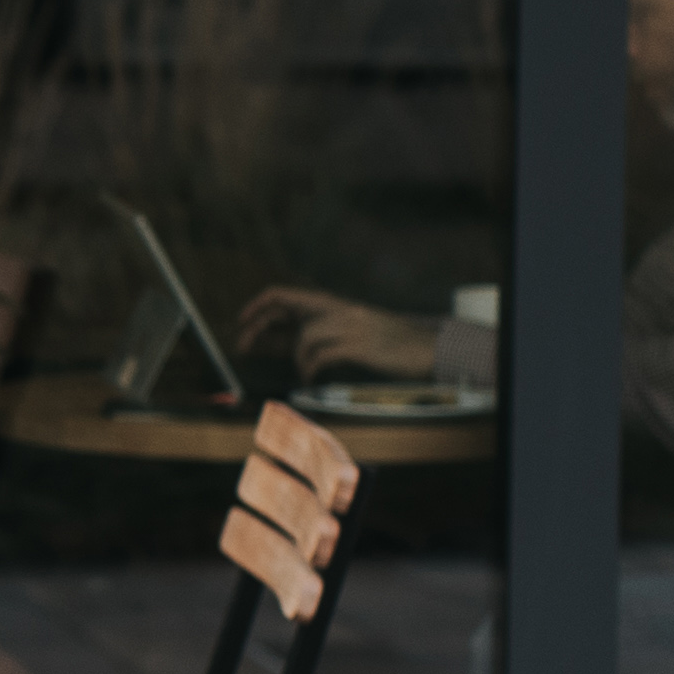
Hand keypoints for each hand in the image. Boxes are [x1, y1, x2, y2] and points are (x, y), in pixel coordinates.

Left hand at [241, 285, 438, 381]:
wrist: (432, 350)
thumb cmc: (391, 346)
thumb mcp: (353, 331)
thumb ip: (321, 333)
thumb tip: (283, 343)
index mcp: (336, 305)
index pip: (286, 295)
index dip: (259, 306)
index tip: (241, 321)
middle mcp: (341, 310)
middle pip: (286, 311)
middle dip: (258, 329)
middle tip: (242, 348)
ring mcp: (351, 326)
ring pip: (305, 338)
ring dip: (297, 359)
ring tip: (305, 371)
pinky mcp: (361, 346)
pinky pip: (321, 356)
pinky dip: (311, 369)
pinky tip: (312, 377)